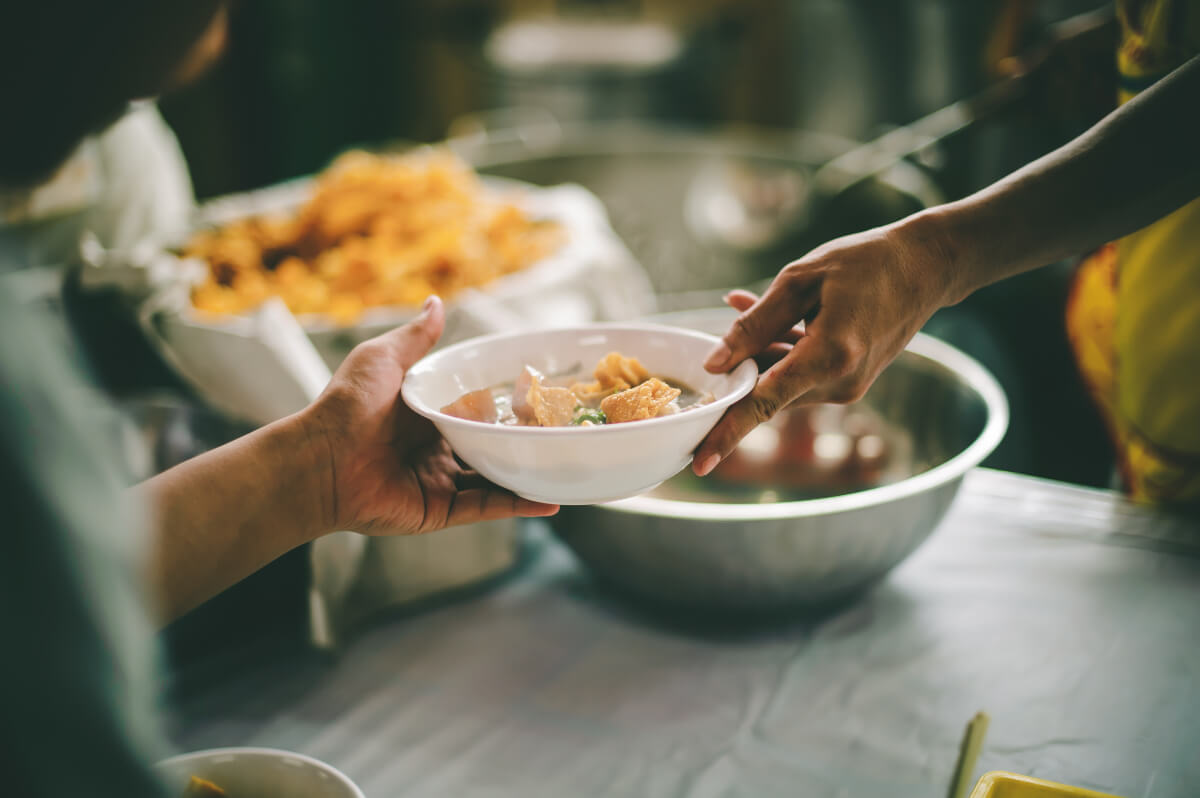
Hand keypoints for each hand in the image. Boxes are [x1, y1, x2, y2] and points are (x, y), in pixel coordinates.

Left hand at [306, 296, 557, 533]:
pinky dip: (518, 505)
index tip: (537, 395)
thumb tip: (436, 301)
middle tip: (563, 430)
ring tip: (568, 465)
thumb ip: (415, 337)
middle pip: (490, 446)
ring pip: (495, 478)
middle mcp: (435, 451)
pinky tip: (551, 501)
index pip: (474, 411)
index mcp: (425, 417)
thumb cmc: (346, 405)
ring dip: (529, 474)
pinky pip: (485, 507)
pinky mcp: (439, 511)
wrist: (320, 459)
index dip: (503, 405)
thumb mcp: (383, 359)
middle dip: (524, 441)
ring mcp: (439, 483)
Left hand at [692, 218, 954, 475]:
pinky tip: (761, 315)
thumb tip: (714, 364)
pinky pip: (801, 372)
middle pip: (769, 391)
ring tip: (739, 304)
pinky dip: (779, 350)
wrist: (926, 266)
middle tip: (713, 334)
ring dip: (758, 351)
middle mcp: (841, 382)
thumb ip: (754, 324)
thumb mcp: (800, 280)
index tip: (700, 463)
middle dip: (738, 368)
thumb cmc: (865, 263)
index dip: (728, 432)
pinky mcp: (849, 380)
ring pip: (782, 380)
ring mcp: (848, 386)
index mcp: (830, 356)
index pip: (765, 403)